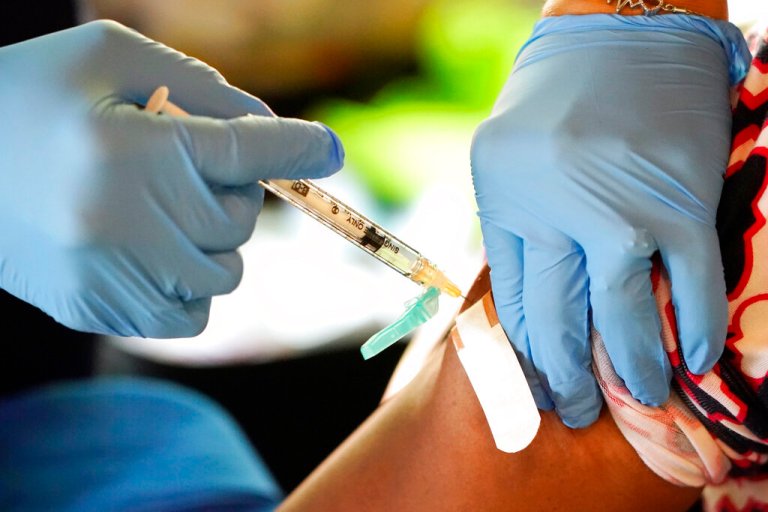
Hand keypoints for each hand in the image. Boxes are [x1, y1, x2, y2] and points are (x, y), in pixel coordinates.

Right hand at [0, 20, 343, 337]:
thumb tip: (275, 134)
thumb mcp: (109, 56)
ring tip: (160, 209)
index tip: (326, 152)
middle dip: (229, 192)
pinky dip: (191, 287)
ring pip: (222, 274)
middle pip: (237, 220)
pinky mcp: (94, 308)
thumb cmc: (31, 94)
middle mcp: (120, 217)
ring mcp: (107, 274)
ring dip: (212, 241)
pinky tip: (157, 253)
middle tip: (183, 169)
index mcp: (128, 145)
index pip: (245, 151)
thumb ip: (202, 87)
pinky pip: (189, 317)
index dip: (297, 149)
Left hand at [471, 20, 737, 426]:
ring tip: (637, 400)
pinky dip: (693, 327)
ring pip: (622, 314)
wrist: (623, 32)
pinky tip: (692, 360)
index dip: (527, 357)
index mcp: (503, 196)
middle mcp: (554, 205)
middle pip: (559, 318)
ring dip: (632, 370)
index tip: (536, 387)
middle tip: (574, 413)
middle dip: (568, 379)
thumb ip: (515, 230)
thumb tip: (529, 308)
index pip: (512, 303)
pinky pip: (691, 282)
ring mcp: (620, 204)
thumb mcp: (506, 160)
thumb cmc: (557, 100)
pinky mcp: (681, 198)